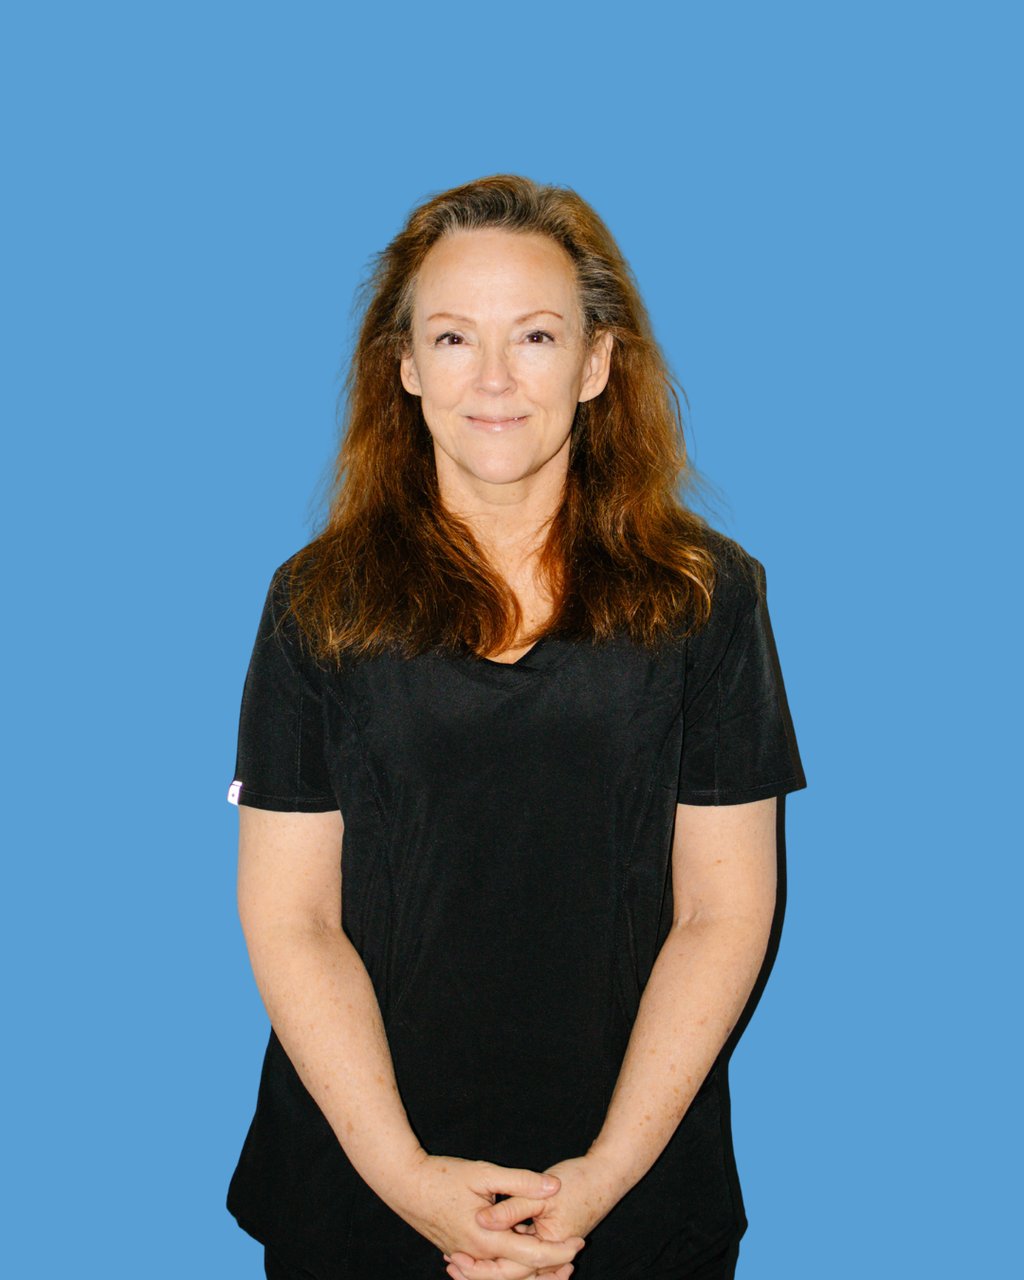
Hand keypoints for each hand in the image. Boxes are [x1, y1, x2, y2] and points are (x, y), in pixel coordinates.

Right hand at [388, 1152, 584, 1278]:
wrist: (404, 1183)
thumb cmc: (443, 1175)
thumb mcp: (485, 1174)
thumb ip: (522, 1182)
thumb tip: (554, 1187)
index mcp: (488, 1240)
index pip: (533, 1256)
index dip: (559, 1251)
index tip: (580, 1241)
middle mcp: (478, 1255)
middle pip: (521, 1273)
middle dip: (549, 1267)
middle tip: (573, 1254)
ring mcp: (467, 1255)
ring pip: (504, 1272)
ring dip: (530, 1267)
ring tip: (553, 1256)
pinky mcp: (459, 1250)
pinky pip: (489, 1265)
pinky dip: (508, 1263)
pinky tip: (520, 1249)